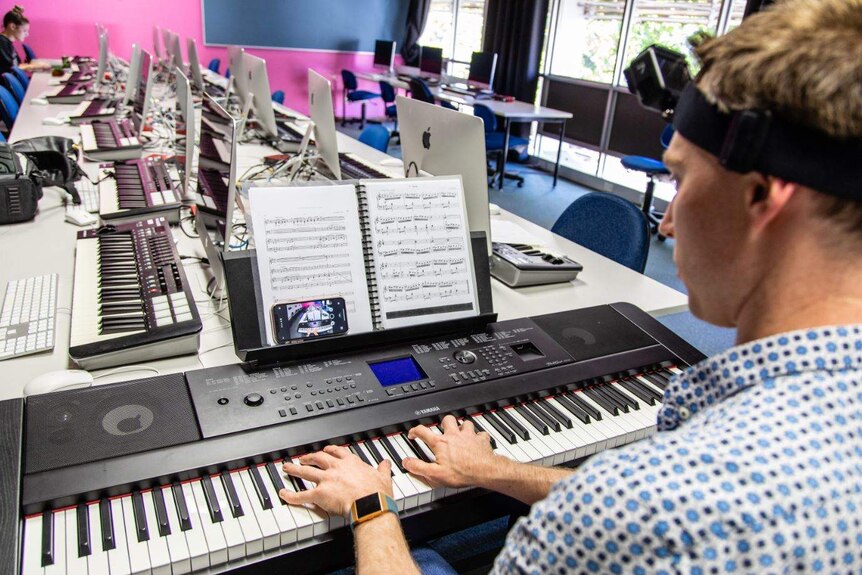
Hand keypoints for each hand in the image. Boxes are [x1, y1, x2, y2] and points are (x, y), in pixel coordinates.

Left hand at [279, 445, 393, 516]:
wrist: (370, 503)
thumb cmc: (377, 492)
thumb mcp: (383, 476)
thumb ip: (382, 468)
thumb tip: (386, 464)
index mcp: (351, 463)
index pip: (337, 452)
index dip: (330, 450)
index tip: (326, 450)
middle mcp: (336, 468)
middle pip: (318, 458)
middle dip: (309, 457)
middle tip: (303, 458)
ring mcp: (326, 480)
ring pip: (306, 472)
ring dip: (295, 469)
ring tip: (287, 467)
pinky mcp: (319, 494)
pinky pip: (301, 495)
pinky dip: (291, 495)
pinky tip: (283, 494)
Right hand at [402, 415, 497, 487]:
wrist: (484, 471)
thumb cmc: (461, 473)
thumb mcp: (435, 474)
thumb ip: (419, 467)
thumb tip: (407, 462)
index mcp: (441, 443)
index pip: (423, 431)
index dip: (415, 431)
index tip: (413, 433)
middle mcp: (454, 435)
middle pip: (447, 420)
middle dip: (443, 423)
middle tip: (442, 429)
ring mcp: (469, 436)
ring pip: (465, 423)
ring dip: (462, 427)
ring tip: (460, 433)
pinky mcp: (481, 440)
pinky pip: (481, 433)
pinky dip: (479, 436)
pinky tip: (477, 441)